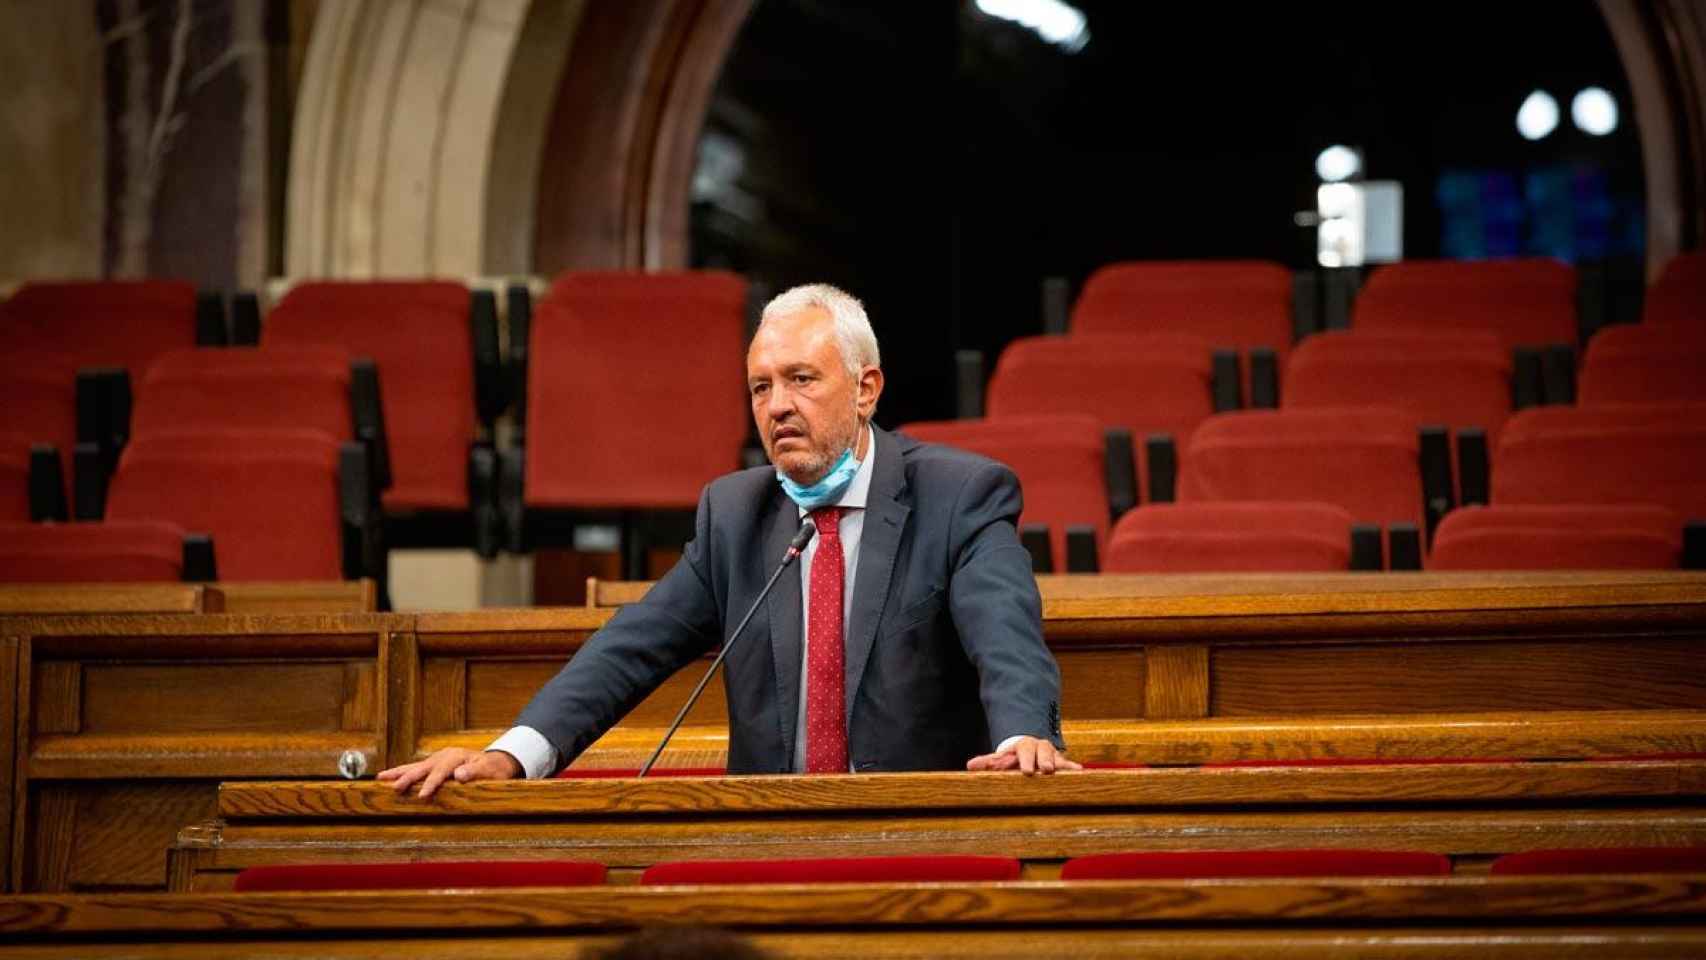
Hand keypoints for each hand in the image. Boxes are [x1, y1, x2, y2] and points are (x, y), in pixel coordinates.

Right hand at [376, 747, 521, 797]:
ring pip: (415, 766)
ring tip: (381, 778)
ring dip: (398, 772)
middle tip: (397, 788)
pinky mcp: (433, 764)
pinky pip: (415, 768)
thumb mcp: (489, 771)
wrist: (495, 762)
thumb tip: (460, 774)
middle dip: (409, 778)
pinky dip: (402, 772)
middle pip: (423, 767)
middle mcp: (444, 756)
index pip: (441, 772)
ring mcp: (437, 759)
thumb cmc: (493, 769)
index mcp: (456, 757)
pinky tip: (388, 777)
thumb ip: (475, 772)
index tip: (423, 795)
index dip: (431, 783)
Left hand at [965, 736, 1081, 774]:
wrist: (1029, 751)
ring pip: (1058, 757)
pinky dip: (1073, 768)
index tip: (1027, 771)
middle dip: (1045, 760)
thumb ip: (987, 762)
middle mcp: (1040, 747)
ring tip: (1068, 771)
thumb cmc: (1013, 759)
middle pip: (1044, 750)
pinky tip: (1080, 772)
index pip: (1025, 750)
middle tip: (1046, 770)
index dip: (1026, 759)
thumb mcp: (1000, 759)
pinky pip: (1069, 764)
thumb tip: (970, 766)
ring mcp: (1052, 754)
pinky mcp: (1062, 763)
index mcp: (1023, 746)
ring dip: (1062, 764)